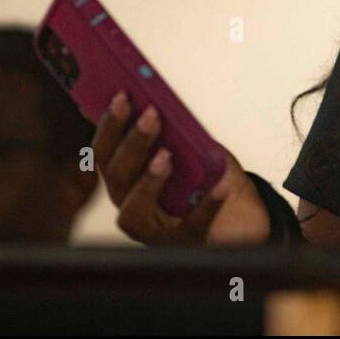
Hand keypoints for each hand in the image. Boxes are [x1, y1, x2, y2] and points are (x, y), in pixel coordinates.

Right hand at [92, 91, 271, 245]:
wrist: (235, 218)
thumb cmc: (203, 179)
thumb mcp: (188, 150)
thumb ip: (173, 133)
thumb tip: (164, 103)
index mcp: (124, 180)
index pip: (103, 153)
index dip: (109, 125)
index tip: (122, 96)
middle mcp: (130, 206)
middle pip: (116, 177)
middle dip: (133, 143)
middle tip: (152, 115)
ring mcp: (154, 230)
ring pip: (134, 209)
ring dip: (148, 180)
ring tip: (167, 155)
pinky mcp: (184, 242)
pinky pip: (192, 225)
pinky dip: (207, 204)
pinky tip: (221, 184)